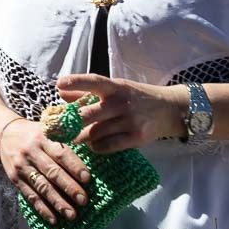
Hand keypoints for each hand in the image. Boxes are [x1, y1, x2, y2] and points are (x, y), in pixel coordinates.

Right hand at [0, 118, 89, 225]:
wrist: (4, 133)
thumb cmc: (34, 134)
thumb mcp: (48, 129)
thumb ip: (66, 139)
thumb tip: (91, 155)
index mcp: (43, 137)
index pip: (61, 153)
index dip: (74, 166)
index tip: (87, 179)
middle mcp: (31, 152)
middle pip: (52, 172)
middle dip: (69, 188)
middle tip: (84, 200)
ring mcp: (22, 166)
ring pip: (42, 187)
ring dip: (57, 202)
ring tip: (72, 214)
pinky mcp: (15, 179)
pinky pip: (30, 196)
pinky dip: (42, 208)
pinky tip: (53, 219)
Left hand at [56, 74, 187, 153]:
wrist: (169, 110)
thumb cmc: (135, 98)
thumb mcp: (116, 89)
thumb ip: (88, 91)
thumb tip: (61, 91)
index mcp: (116, 87)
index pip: (94, 81)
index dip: (76, 82)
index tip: (59, 83)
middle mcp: (122, 103)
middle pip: (88, 114)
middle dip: (70, 123)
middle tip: (58, 129)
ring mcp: (130, 121)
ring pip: (95, 133)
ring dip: (82, 138)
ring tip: (77, 137)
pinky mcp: (136, 137)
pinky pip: (108, 146)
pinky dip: (97, 147)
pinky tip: (95, 145)